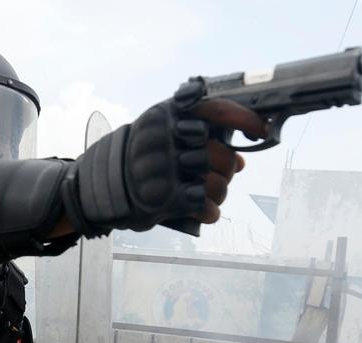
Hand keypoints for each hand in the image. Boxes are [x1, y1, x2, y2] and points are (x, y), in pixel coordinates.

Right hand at [67, 87, 266, 233]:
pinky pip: (204, 206)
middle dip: (226, 168)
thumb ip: (197, 137)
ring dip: (219, 193)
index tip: (262, 132)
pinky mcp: (162, 198)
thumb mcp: (160, 133)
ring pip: (217, 183)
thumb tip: (240, 159)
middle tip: (221, 174)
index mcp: (167, 116)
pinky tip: (207, 212)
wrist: (100, 186)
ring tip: (211, 195)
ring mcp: (164, 169)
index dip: (244, 120)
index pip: (216, 110)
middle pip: (221, 154)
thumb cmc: (140, 157)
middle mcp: (166, 140)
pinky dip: (210, 212)